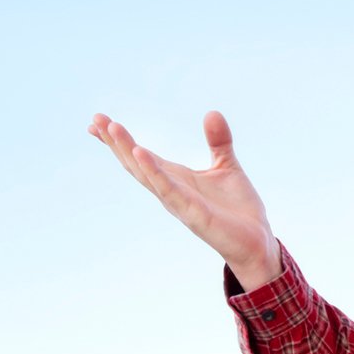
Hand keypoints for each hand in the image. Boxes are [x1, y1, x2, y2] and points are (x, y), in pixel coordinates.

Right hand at [89, 110, 281, 288]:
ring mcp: (178, 202)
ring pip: (146, 175)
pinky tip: (140, 154)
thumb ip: (218, 141)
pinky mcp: (193, 213)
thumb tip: (211, 112)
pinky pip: (168, 190)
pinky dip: (154, 172)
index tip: (98, 121)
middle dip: (115, 142)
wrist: (257, 241)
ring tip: (113, 129)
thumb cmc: (237, 209)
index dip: (120, 140)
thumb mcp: (227, 166)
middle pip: (135, 163)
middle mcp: (171, 190)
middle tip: (96, 119)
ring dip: (128, 151)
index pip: (141, 156)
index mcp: (176, 178)